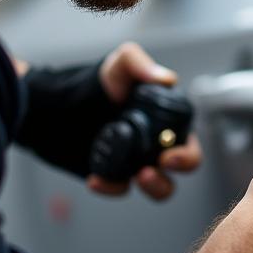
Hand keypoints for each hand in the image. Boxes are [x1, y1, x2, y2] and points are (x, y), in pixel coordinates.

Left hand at [86, 42, 202, 200]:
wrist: (63, 102)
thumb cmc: (101, 83)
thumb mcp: (120, 63)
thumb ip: (140, 64)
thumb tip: (166, 78)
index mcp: (168, 124)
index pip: (189, 145)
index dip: (186, 154)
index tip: (171, 154)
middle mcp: (158, 146)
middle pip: (181, 169)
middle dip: (177, 170)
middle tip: (162, 163)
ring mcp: (138, 163)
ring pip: (158, 187)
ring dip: (154, 186)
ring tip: (140, 176)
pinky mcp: (115, 175)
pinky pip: (119, 188)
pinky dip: (110, 187)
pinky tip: (97, 179)